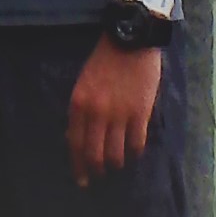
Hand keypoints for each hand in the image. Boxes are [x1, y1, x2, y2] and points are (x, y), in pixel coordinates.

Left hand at [68, 31, 162, 184]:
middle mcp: (97, 113)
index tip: (81, 178)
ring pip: (115, 154)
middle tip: (98, 176)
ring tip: (118, 163)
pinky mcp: (140, 113)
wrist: (132, 38)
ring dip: (116, 163)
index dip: (78, 165)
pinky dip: (134, 152)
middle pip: (94, 154)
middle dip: (95, 170)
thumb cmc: (105, 58)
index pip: (75, 144)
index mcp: (79, 104)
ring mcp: (119, 114)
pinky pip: (136, 144)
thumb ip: (82, 110)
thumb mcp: (84, 82)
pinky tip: (133, 150)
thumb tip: (80, 137)